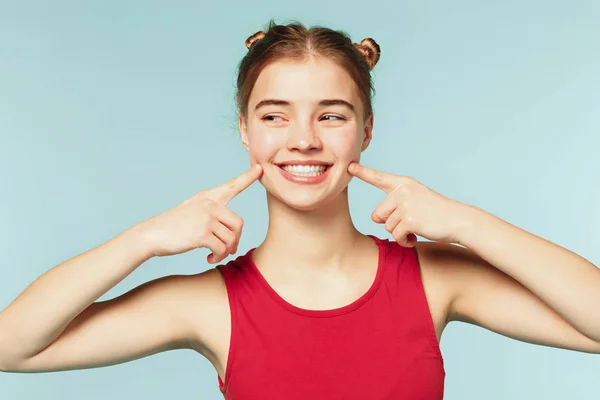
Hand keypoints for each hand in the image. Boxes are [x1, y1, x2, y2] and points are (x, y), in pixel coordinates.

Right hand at [136, 164, 262, 262]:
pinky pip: (222, 249)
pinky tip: (209, 259)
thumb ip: (213, 217)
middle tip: (229, 250)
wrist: (151, 235)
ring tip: (215, 256)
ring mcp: (206, 218)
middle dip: (236, 239)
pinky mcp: (202, 234)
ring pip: (231, 239)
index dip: (247, 177)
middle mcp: (209, 205)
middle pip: (239, 223)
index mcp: (207, 198)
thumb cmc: (173, 227)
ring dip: (225, 252)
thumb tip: (234, 239)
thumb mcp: (192, 211)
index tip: (259, 168)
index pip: (231, 186)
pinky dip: (217, 257)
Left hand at [348, 162, 471, 246]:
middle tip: (409, 222)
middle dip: (390, 223)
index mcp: (404, 184)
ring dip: (400, 233)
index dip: (363, 172)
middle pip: (378, 214)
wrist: (458, 220)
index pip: (379, 178)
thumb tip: (375, 218)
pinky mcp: (409, 220)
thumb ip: (394, 204)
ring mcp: (406, 205)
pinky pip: (396, 236)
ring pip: (387, 226)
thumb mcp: (415, 201)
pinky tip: (415, 238)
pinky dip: (404, 241)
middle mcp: (403, 191)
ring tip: (416, 229)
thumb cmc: (436, 213)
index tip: (349, 166)